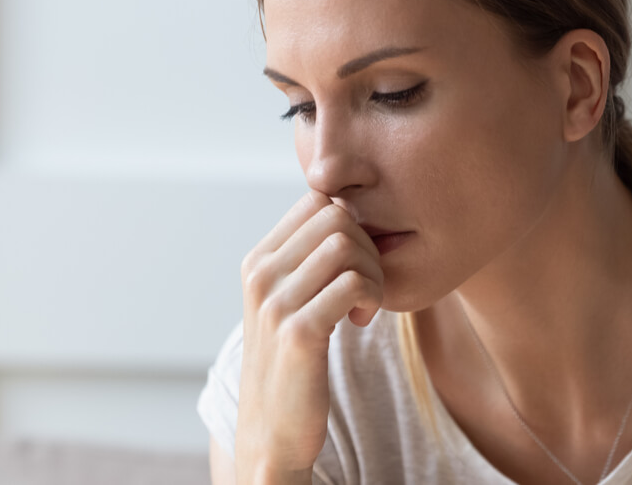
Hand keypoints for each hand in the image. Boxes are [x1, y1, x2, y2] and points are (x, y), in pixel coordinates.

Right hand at [235, 189, 384, 480]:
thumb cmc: (292, 363)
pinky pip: (353, 283)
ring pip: (346, 243)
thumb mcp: (288, 302)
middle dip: (367, 244)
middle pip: (335, 215)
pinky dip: (372, 297)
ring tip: (366, 304)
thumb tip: (345, 211)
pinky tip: (362, 321)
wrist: (272, 431)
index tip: (354, 264)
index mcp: (258, 261)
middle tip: (368, 285)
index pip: (316, 200)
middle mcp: (260, 275)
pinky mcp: (299, 333)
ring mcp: (275, 303)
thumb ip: (307, 260)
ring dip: (373, 272)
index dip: (351, 223)